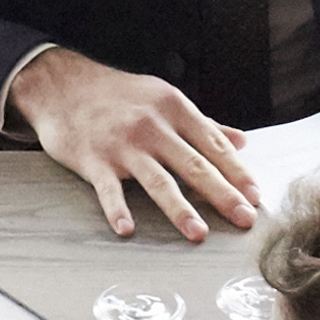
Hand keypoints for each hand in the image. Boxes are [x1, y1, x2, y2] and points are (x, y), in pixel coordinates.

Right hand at [6, 48, 259, 242]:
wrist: (63, 85)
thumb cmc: (118, 96)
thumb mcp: (164, 99)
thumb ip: (203, 124)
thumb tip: (241, 141)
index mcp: (174, 109)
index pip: (214, 145)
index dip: (237, 172)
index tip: (255, 196)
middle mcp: (153, 126)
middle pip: (194, 165)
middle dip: (223, 194)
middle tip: (244, 219)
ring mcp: (123, 145)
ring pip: (158, 181)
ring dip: (180, 209)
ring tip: (199, 234)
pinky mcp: (94, 160)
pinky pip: (108, 189)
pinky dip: (116, 209)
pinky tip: (127, 229)